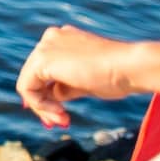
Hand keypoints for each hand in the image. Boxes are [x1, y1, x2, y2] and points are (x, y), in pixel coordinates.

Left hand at [16, 25, 138, 127]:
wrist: (132, 67)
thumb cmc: (118, 74)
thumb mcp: (85, 82)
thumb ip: (64, 87)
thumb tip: (49, 97)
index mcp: (62, 40)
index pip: (44, 72)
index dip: (47, 96)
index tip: (61, 115)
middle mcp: (51, 39)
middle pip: (34, 77)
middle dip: (44, 104)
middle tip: (61, 121)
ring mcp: (45, 47)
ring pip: (28, 83)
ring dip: (43, 107)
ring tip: (62, 120)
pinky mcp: (42, 59)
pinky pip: (27, 88)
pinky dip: (39, 105)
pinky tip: (60, 113)